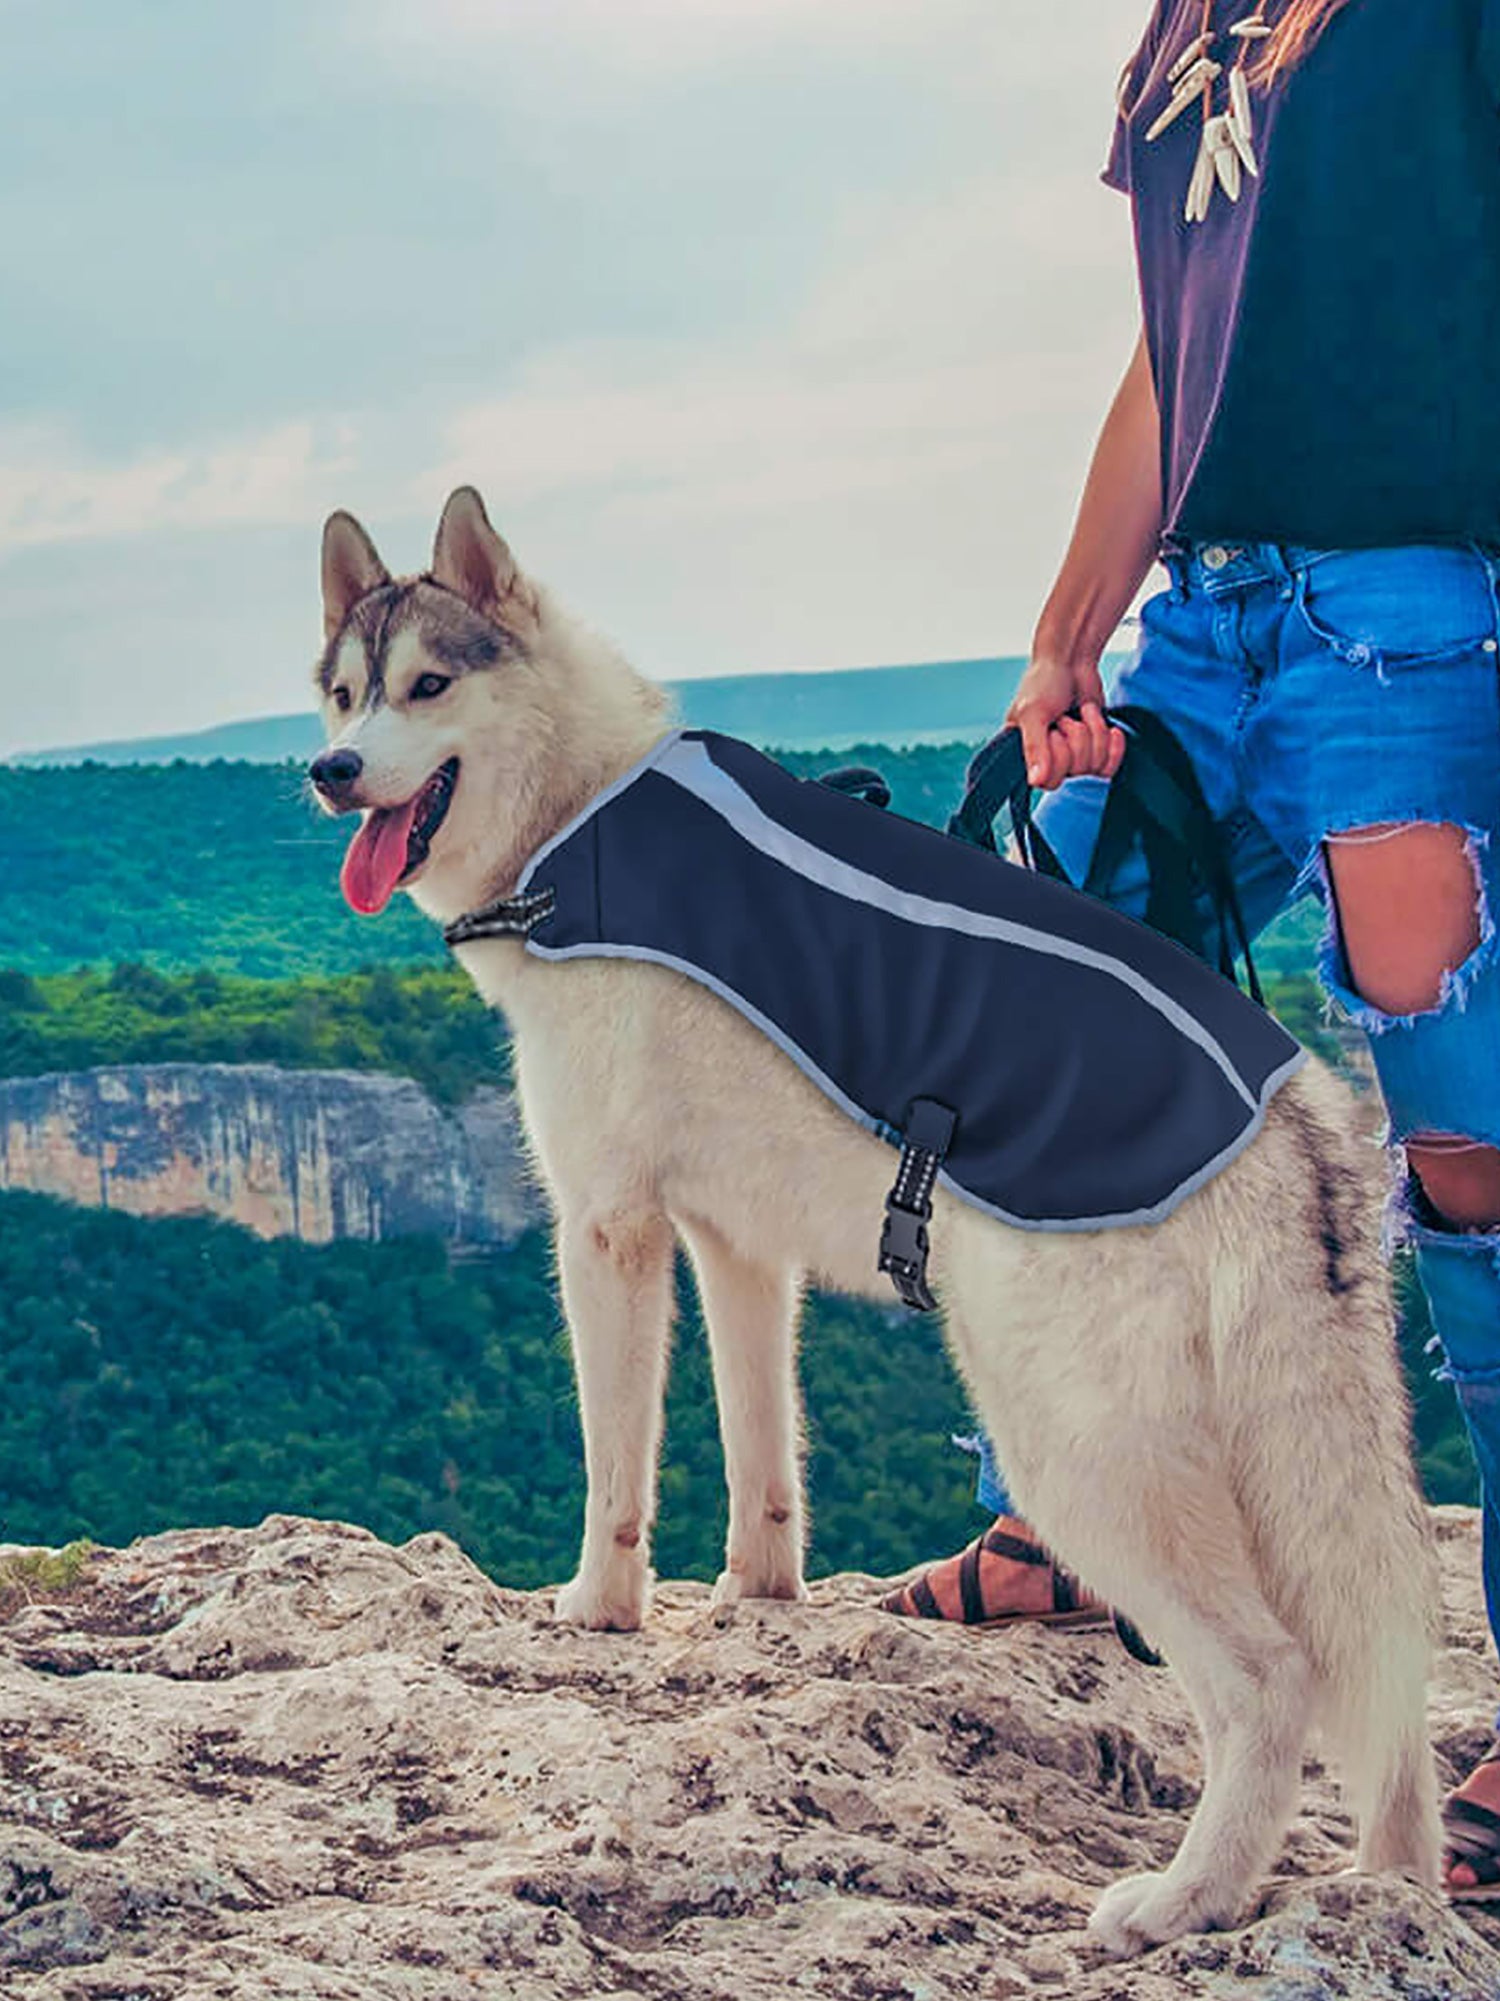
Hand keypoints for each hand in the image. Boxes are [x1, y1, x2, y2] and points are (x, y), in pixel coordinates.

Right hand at [1005, 657, 1127, 792]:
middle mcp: (1048, 760)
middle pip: (1075, 772)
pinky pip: (1109, 767)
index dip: (1058, 755)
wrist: (1072, 661)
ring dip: (1095, 731)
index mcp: (1025, 755)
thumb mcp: (1032, 713)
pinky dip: (1113, 746)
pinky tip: (1109, 728)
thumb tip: (1035, 781)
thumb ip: (1033, 748)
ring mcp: (1073, 756)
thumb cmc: (1044, 682)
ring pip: (1094, 765)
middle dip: (1078, 738)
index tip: (1053, 729)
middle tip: (1065, 717)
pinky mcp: (1095, 751)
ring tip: (1082, 712)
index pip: (1048, 781)